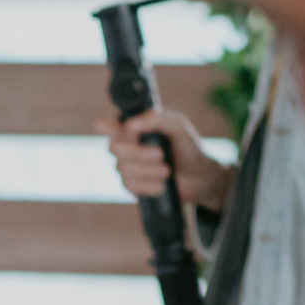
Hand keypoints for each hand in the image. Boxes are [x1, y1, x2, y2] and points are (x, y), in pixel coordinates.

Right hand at [99, 109, 233, 212]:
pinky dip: (147, 185)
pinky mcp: (131, 185)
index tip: (123, 131)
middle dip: (138, 153)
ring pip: (122, 168)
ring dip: (147, 170)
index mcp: (132, 127)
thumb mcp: (178, 127)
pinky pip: (129, 185)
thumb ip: (157, 119)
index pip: (105, 125)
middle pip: (114, 148)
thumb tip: (130, 124)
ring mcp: (125, 166)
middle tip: (161, 154)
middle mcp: (124, 145)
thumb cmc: (187, 147)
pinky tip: (161, 185)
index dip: (107, 128)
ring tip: (167, 171)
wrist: (199, 176)